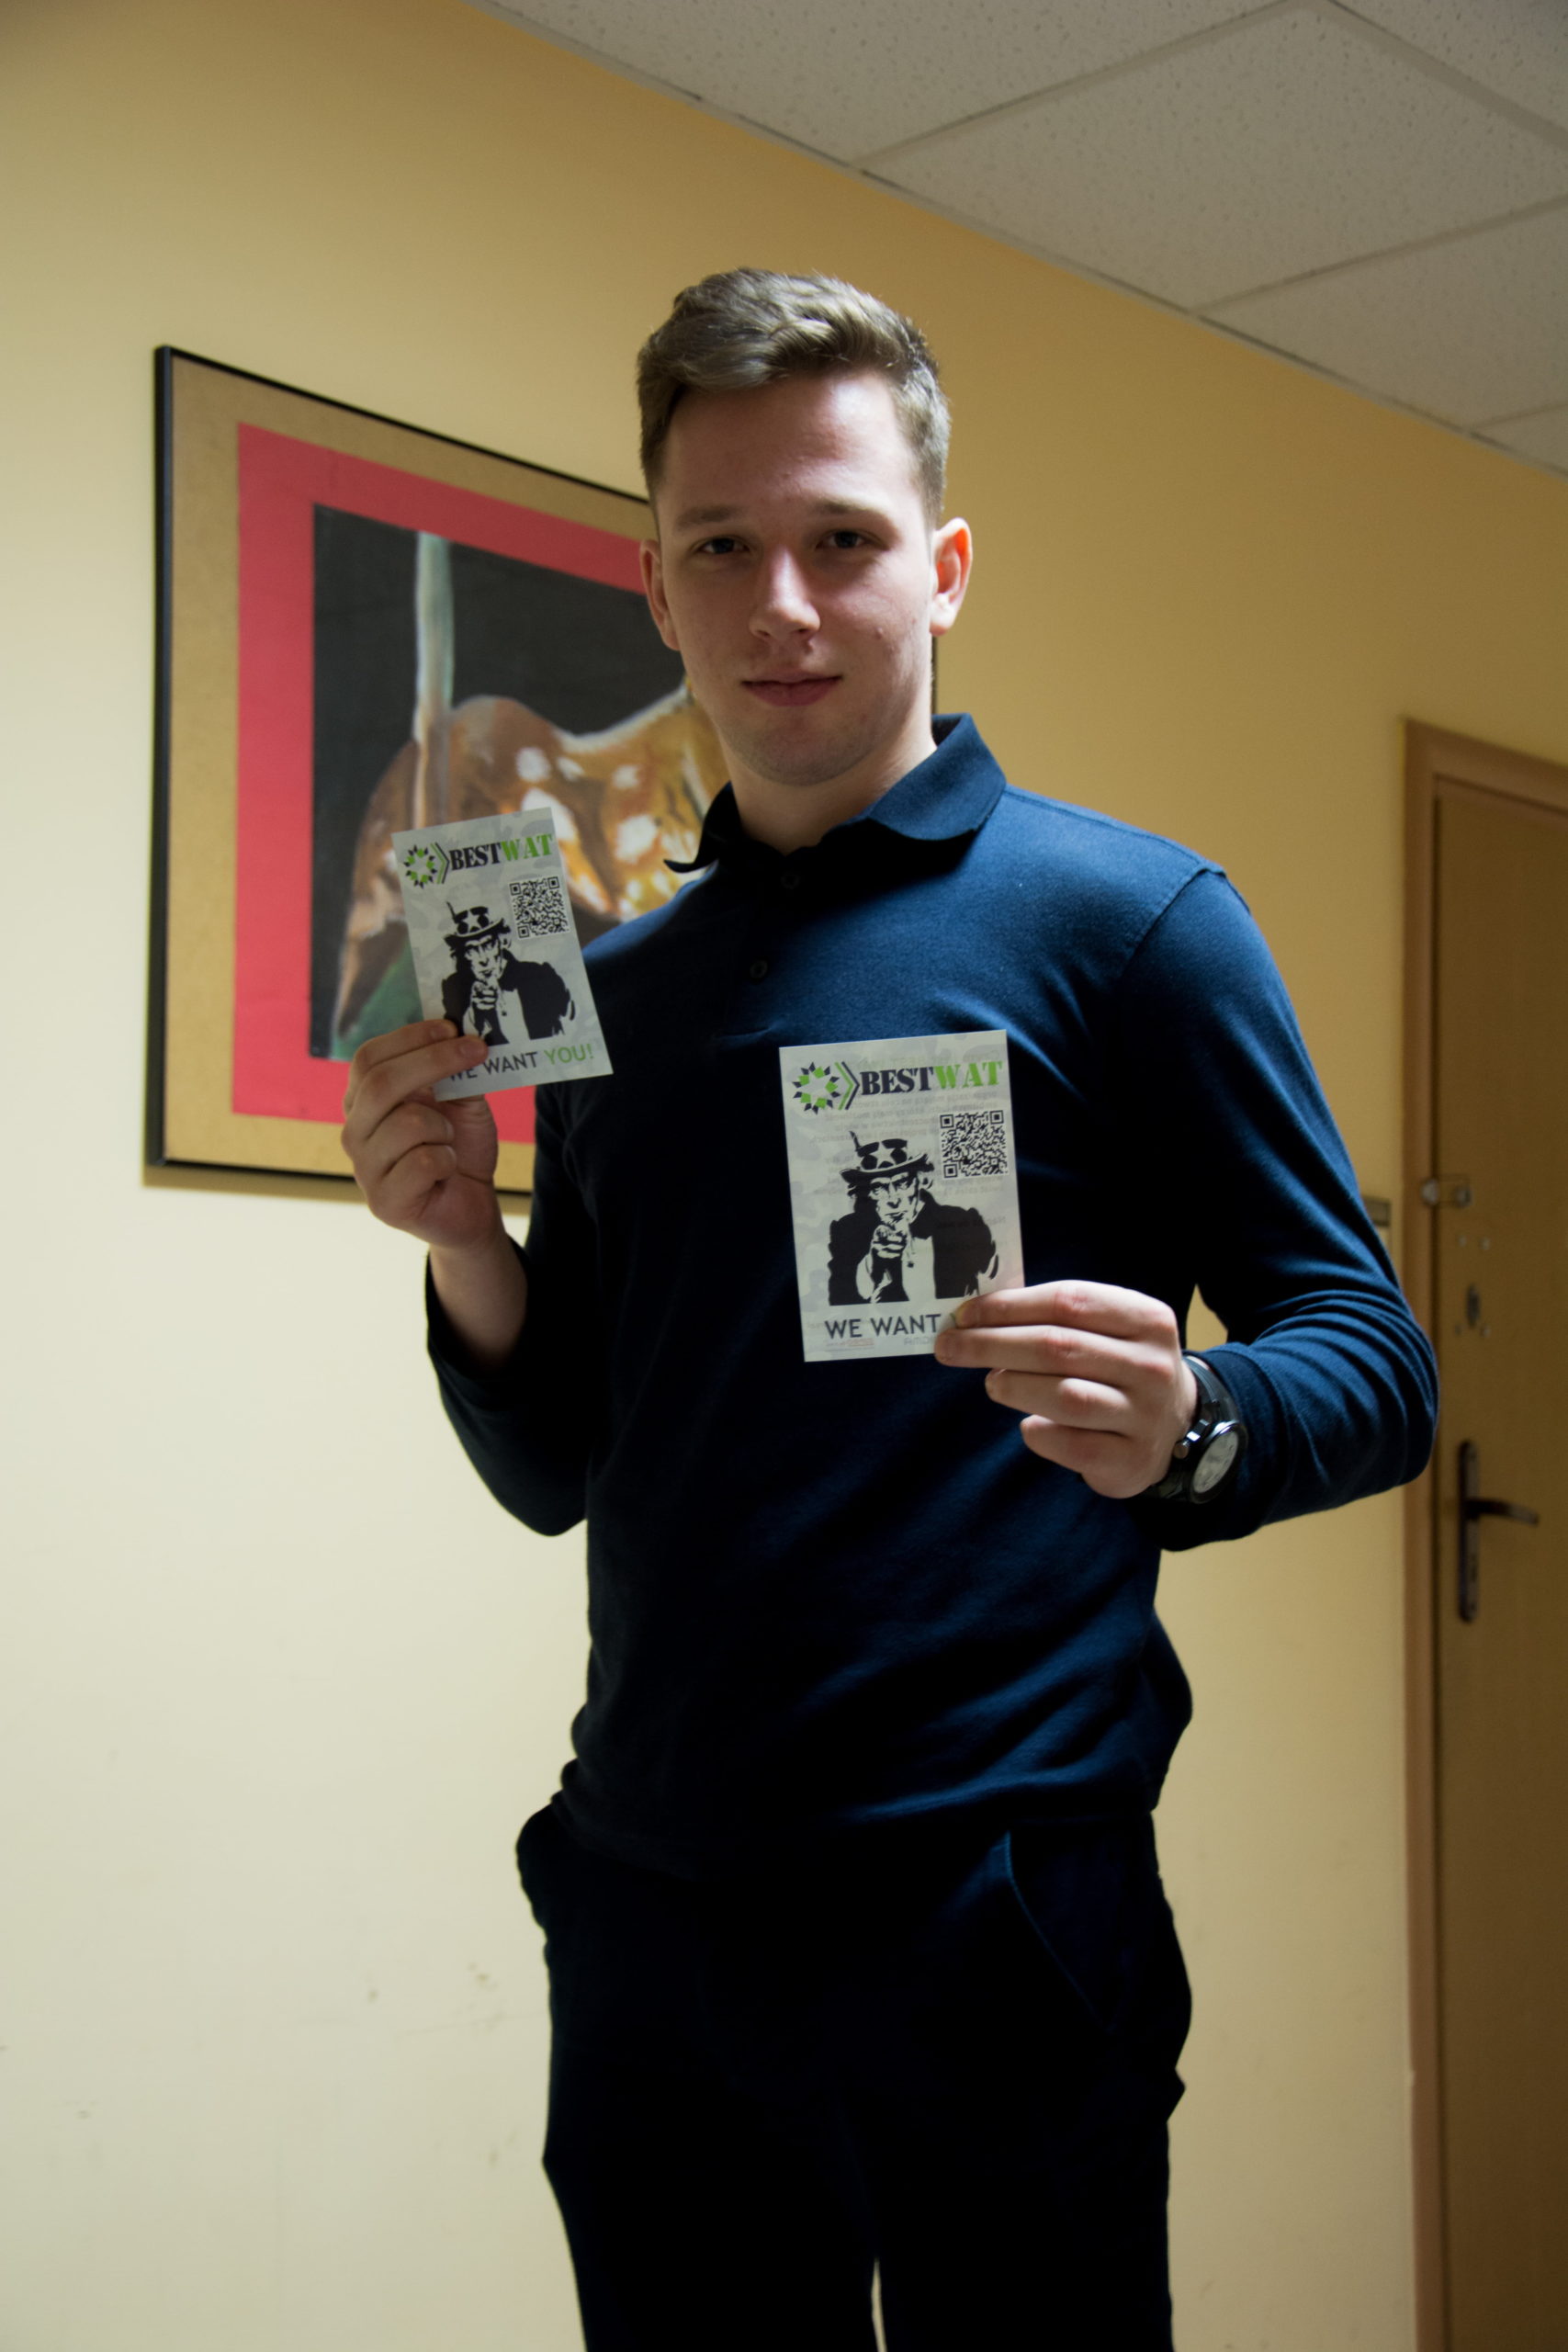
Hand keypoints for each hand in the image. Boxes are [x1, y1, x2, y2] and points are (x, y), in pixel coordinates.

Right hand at [341, 1020, 499, 1252]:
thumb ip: (455, 1072)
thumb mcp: (461, 1102)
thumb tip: (462, 1033)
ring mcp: (365, 1169)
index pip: (368, 1058)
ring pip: (408, 1123)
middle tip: (477, 1050)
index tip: (450, 1026)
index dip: (409, 1038)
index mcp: (364, 1103)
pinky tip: (447, 1170)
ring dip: (445, 1128)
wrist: (471, 1207)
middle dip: (434, 1061)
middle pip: (381, 1083)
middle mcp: (354, 1132)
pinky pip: (424, 1162)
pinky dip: (449, 1161)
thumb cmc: (459, 1149)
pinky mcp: (384, 1202)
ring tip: (448, 1142)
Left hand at [934, 1280, 1197, 1498]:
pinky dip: (1040, 1434)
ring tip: (992, 1383)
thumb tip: (978, 1315)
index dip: (1010, 1306)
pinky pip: (1072, 1446)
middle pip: (1059, 1347)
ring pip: (1066, 1396)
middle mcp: (1151, 1366)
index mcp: (1147, 1319)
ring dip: (1014, 1387)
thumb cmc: (1123, 1369)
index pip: (1069, 1301)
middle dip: (993, 1343)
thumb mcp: (1111, 1332)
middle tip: (950, 1346)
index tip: (965, 1313)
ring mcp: (1145, 1416)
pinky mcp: (1131, 1460)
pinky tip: (1029, 1425)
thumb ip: (1059, 1319)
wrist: (1177, 1429)